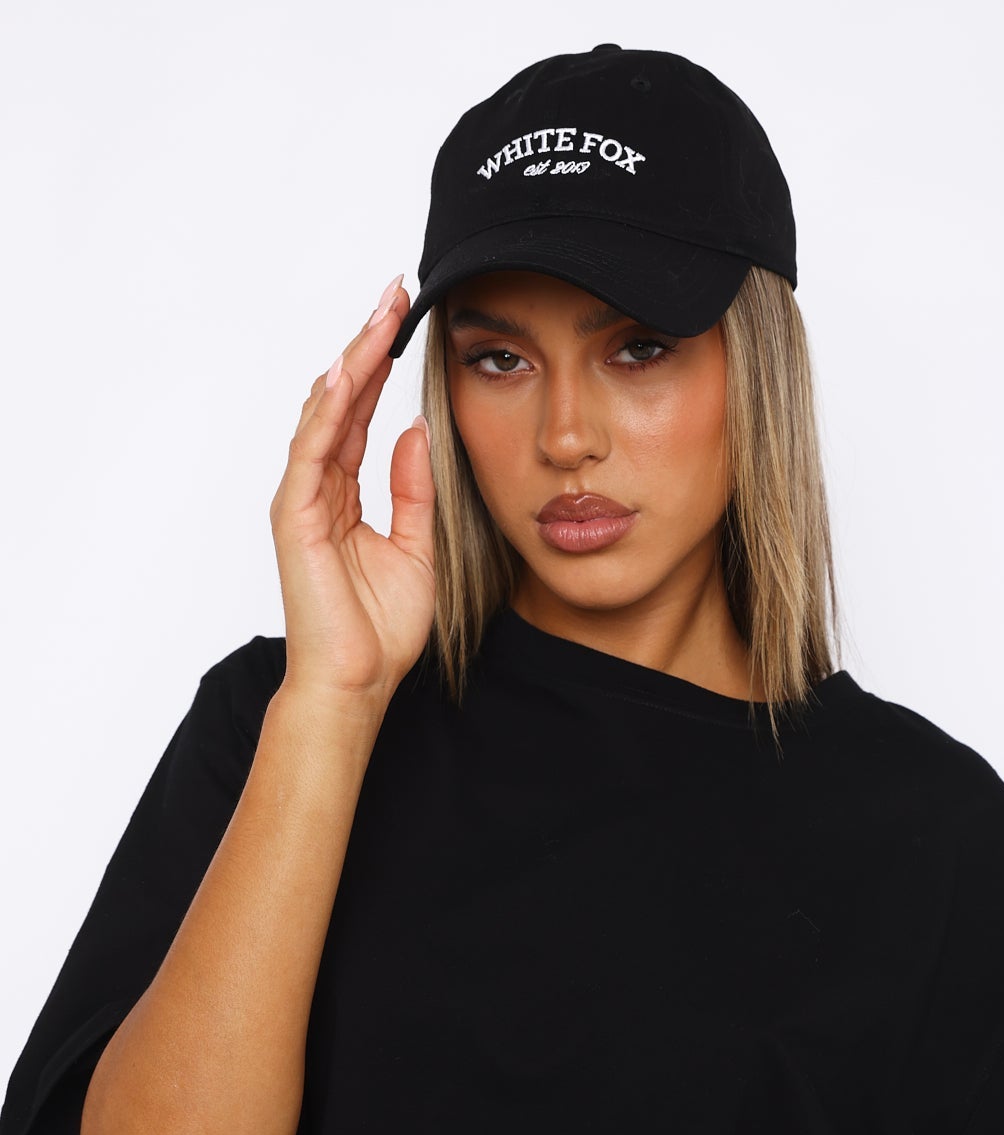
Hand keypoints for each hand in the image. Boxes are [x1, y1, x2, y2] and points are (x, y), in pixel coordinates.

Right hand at [268, 274, 435, 709]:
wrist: (359, 681)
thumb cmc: (383, 630)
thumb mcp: (418, 547)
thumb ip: (414, 490)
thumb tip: (418, 430)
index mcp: (343, 494)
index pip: (361, 414)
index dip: (380, 364)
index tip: (405, 317)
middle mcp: (316, 489)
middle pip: (338, 400)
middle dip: (366, 344)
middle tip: (393, 292)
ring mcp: (300, 500)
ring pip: (323, 413)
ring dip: (350, 362)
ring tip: (377, 316)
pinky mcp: (294, 516)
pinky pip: (310, 450)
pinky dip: (328, 410)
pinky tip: (349, 374)